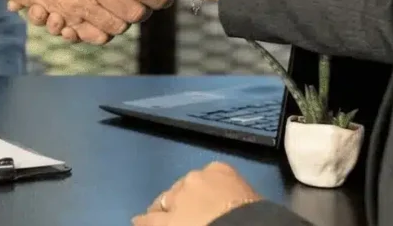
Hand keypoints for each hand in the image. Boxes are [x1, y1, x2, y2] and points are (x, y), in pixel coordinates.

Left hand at [133, 162, 262, 225]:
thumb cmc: (255, 214)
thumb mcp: (252, 199)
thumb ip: (237, 197)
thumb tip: (236, 205)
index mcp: (221, 171)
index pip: (209, 178)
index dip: (205, 194)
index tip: (207, 203)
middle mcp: (195, 179)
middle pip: (184, 189)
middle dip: (183, 201)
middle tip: (185, 214)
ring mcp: (176, 199)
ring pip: (164, 203)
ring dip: (161, 211)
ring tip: (155, 218)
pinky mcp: (164, 221)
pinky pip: (149, 221)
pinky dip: (144, 222)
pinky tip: (138, 222)